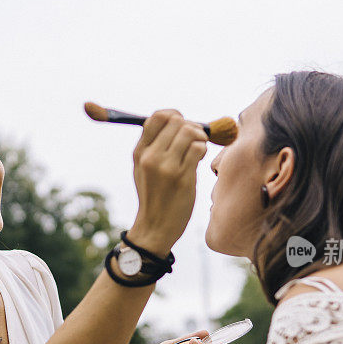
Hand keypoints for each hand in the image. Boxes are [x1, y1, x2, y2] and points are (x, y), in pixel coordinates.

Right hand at [128, 110, 207, 256]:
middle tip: (194, 140)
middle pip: (176, 121)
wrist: (155, 227)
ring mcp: (165, 167)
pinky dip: (203, 151)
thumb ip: (156, 146)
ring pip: (189, 132)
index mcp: (139, 152)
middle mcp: (150, 156)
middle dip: (191, 126)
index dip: (174, 116)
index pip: (157, 116)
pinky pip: (198, 148)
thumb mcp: (144, 169)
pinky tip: (199, 161)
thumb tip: (182, 122)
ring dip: (199, 138)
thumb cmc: (155, 196)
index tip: (181, 126)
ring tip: (197, 151)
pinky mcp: (181, 177)